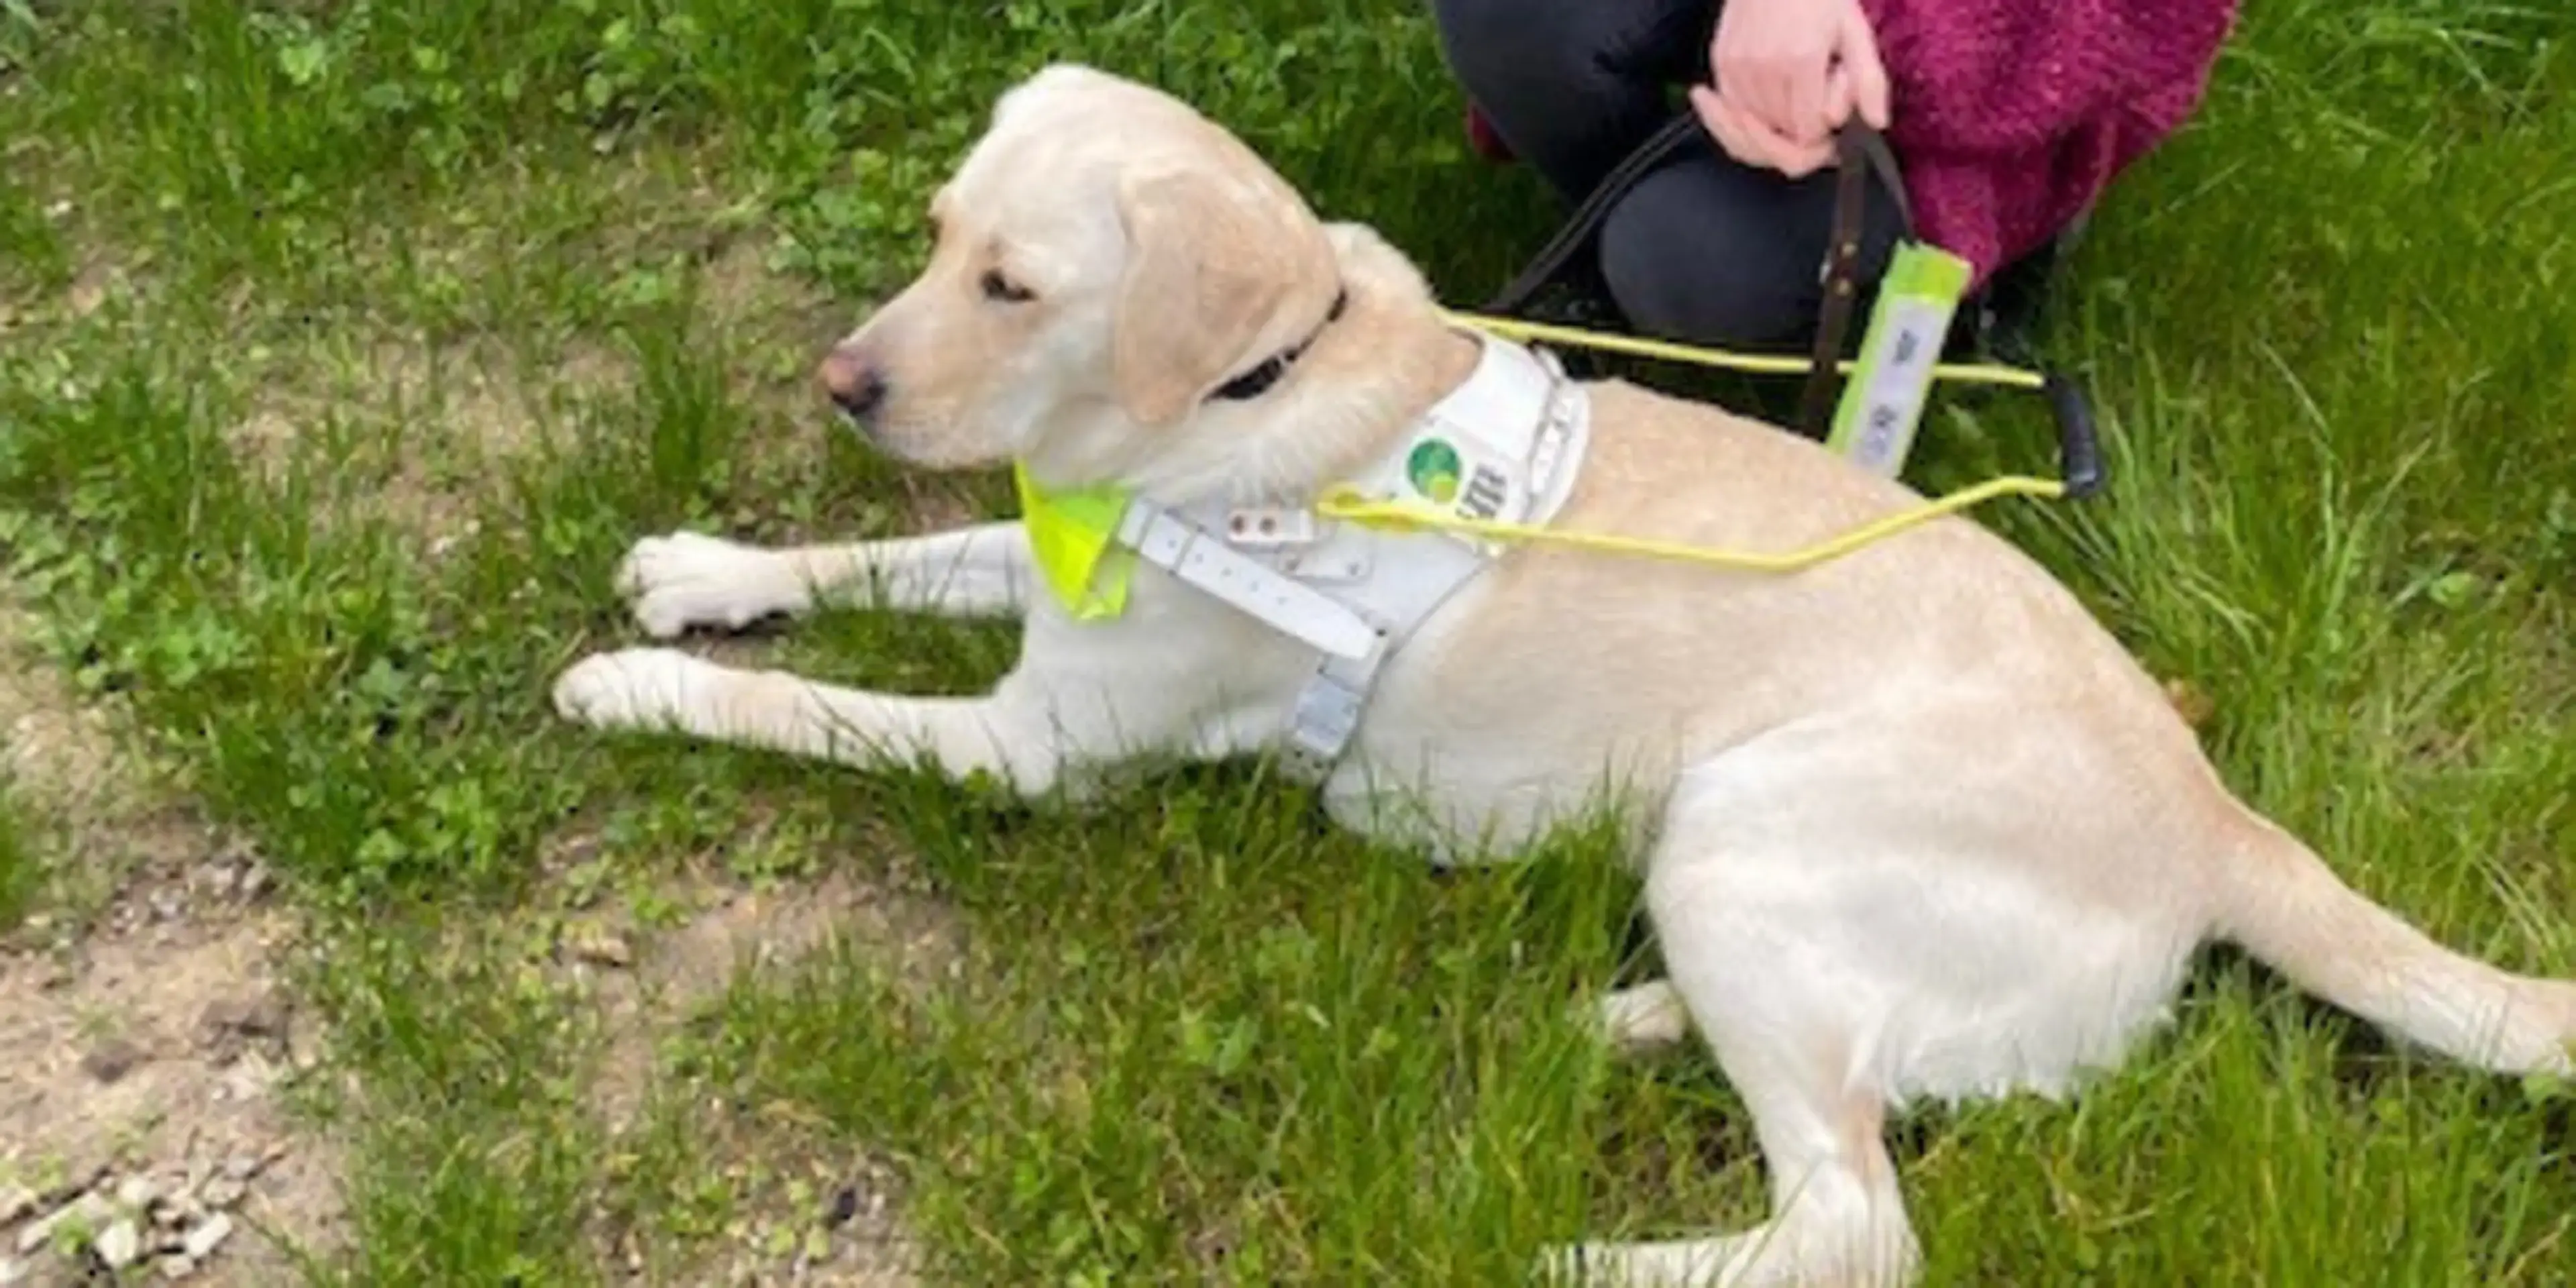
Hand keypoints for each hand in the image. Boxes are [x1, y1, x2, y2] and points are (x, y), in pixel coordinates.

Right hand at [1698, 0, 1891, 175]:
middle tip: (1813, 91)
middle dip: (1800, 123)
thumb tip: (1877, 122)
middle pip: (1782, 132)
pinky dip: (1749, 110)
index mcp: (1803, 60)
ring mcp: (1738, 65)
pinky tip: (1766, 89)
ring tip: (1790, 84)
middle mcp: (1765, 66)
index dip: (1825, 126)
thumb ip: (1868, 80)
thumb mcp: (1855, 31)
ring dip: (1774, 118)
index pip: (1809, 131)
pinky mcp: (1721, 61)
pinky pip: (1733, 109)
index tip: (1831, 102)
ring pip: (1755, 126)